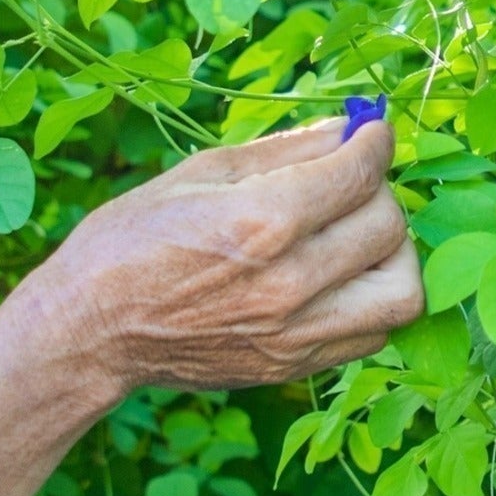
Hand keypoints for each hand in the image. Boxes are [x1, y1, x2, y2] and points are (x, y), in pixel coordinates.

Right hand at [23, 117, 421, 400]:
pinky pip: (375, 334)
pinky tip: (343, 277)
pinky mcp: (294, 367)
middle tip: (350, 181)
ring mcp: (296, 334)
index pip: (361, 172)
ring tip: (360, 235)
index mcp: (262, 221)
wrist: (91, 331)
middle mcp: (290, 282)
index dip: (376, 141)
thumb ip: (283, 150)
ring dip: (393, 253)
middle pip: (388, 225)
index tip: (371, 132)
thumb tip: (344, 128)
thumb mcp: (200, 173)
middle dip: (378, 191)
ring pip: (404, 291)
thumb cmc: (131, 241)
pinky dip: (375, 299)